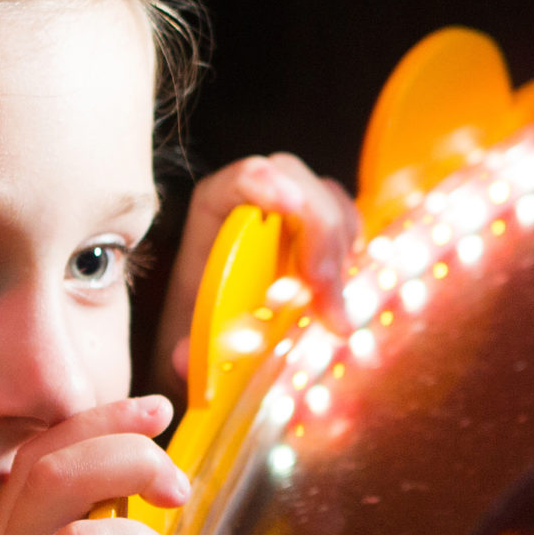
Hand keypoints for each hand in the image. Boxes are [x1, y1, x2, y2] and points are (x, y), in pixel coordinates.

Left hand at [154, 153, 361, 401]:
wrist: (216, 323)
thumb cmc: (200, 317)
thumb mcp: (187, 331)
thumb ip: (184, 343)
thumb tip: (182, 359)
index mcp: (218, 204)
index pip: (246, 175)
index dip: (270, 183)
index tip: (291, 206)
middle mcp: (260, 196)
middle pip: (302, 186)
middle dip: (320, 237)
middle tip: (323, 295)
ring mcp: (296, 207)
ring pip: (332, 205)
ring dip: (339, 255)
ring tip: (330, 314)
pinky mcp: (323, 227)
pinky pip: (350, 225)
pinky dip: (351, 258)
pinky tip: (339, 297)